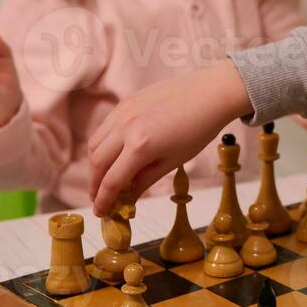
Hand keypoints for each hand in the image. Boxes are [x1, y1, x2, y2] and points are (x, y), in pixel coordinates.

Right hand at [86, 59, 253, 216]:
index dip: (104, 201)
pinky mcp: (125, 102)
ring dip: (96, 164)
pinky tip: (114, 154)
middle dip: (95, 184)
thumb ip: (145, 180)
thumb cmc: (199, 129)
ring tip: (105, 178)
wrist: (210, 93)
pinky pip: (104, 127)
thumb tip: (128, 198)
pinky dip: (103, 144)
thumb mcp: (173, 161)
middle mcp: (125, 128)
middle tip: (101, 198)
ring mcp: (123, 112)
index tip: (101, 213)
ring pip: (95, 143)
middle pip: (97, 163)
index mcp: (140, 146)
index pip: (112, 181)